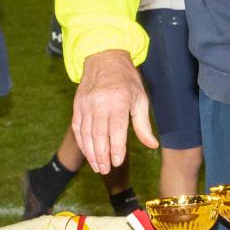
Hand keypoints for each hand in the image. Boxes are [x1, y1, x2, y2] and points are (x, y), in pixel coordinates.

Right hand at [72, 48, 154, 172]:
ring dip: (91, 152)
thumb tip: (152, 145)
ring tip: (98, 166)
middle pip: (98, 135)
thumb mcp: (140, 99)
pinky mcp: (77, 105)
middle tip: (106, 170)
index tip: (117, 162)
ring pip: (86, 134)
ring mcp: (85, 105)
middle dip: (102, 155)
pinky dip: (82, 142)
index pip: (116, 130)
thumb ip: (143, 124)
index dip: (116, 148)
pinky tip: (87, 153)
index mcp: (118, 101)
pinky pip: (78, 128)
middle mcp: (99, 104)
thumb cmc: (127, 80)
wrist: (104, 59)